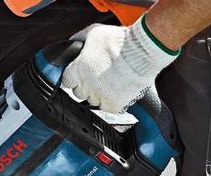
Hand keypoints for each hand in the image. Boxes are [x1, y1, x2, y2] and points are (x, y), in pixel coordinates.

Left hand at [61, 19, 178, 113]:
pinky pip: (108, 107)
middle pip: (80, 93)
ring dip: (100, 93)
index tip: (82, 73)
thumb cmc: (120, 41)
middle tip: (100, 75)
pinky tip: (119, 88)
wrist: (143, 51)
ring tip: (112, 80)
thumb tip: (71, 46)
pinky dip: (113, 100)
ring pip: (94, 101)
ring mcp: (100, 97)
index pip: (67, 81)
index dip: (75, 76)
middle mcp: (87, 86)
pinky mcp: (114, 105)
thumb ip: (77, 41)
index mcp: (78, 70)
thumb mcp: (93, 33)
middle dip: (87, 85)